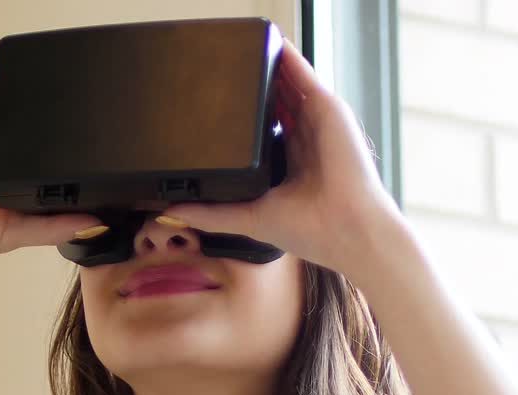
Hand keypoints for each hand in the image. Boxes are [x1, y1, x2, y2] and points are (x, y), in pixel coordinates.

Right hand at [0, 48, 103, 286]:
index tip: (76, 113)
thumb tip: (96, 224)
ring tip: (35, 58)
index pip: (27, 142)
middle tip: (62, 79)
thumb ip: (53, 228)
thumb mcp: (13, 234)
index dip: (47, 128)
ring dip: (7, 77)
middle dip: (31, 97)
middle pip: (9, 114)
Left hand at [157, 38, 403, 276]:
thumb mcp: (248, 219)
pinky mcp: (326, 107)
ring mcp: (317, 120)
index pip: (265, 131)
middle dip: (254, 87)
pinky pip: (302, 72)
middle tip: (224, 70)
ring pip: (288, 83)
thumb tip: (171, 210)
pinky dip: (287, 57)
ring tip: (243, 48)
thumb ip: (211, 213)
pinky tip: (270, 41)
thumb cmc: (310, 230)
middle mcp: (305, 139)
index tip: (217, 106)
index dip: (244, 118)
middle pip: (277, 102)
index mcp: (291, 165)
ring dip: (269, 66)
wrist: (346, 227)